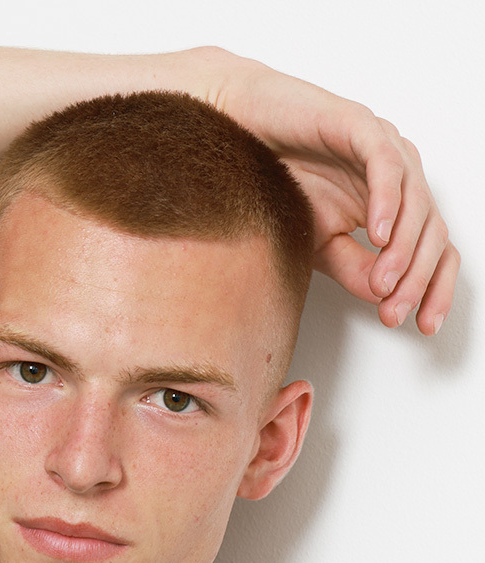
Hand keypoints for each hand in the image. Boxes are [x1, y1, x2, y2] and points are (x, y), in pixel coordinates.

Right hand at [193, 49, 456, 333]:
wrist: (236, 138)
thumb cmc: (276, 185)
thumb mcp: (320, 246)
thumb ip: (355, 268)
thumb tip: (385, 297)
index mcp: (395, 204)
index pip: (433, 249)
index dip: (435, 287)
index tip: (423, 325)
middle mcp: (399, 176)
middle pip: (432, 231)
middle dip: (417, 279)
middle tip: (394, 311)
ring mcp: (384, 148)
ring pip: (417, 203)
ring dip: (403, 251)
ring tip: (384, 284)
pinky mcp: (361, 126)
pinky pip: (386, 166)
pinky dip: (387, 203)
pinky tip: (378, 235)